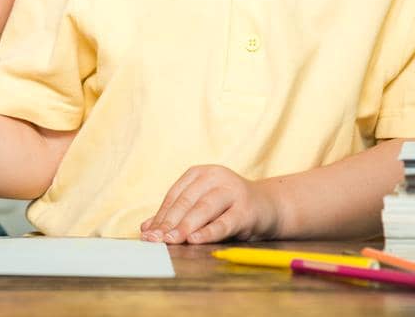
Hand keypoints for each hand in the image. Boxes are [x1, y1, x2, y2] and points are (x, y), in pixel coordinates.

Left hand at [140, 165, 282, 244]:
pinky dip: (208, 231)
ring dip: (185, 226)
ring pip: (203, 209)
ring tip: (171, 240)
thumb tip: (146, 228)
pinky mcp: (246, 210)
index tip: (148, 234)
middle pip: (186, 201)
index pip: (175, 195)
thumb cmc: (229, 207)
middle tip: (155, 240)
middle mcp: (216, 177)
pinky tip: (195, 240)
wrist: (268, 206)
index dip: (160, 215)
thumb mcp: (201, 206)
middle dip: (169, 222)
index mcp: (200, 173)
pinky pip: (224, 222)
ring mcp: (232, 191)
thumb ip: (176, 215)